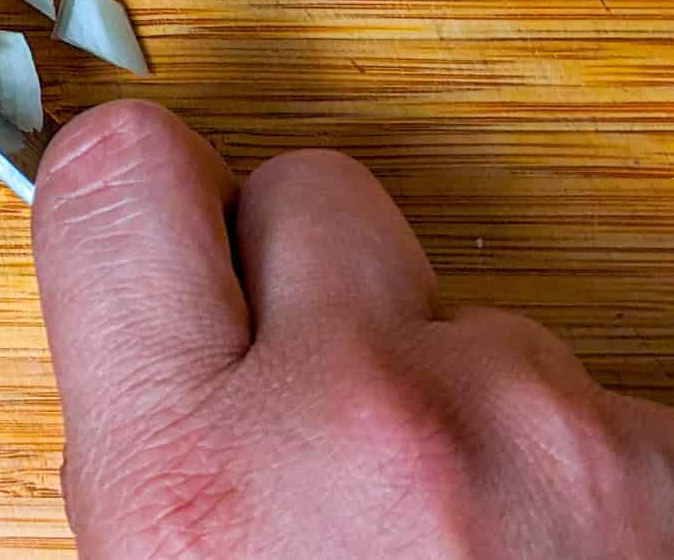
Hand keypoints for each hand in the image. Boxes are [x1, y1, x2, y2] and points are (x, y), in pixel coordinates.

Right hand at [32, 102, 673, 557]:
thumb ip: (155, 448)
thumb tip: (150, 324)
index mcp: (190, 487)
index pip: (118, 183)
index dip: (136, 187)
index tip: (169, 215)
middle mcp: (362, 428)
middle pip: (313, 188)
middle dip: (313, 267)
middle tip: (323, 381)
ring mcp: (537, 434)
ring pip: (469, 306)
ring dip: (460, 392)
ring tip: (465, 543)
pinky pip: (589, 396)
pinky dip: (572, 466)